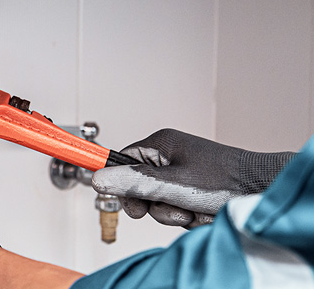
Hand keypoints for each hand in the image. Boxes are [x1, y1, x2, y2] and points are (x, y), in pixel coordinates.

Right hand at [92, 129, 294, 227]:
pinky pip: (174, 209)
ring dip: (174, 213)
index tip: (106, 188)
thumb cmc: (224, 178)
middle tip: (171, 206)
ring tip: (194, 208)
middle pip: (138, 188)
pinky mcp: (190, 191)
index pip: (122, 161)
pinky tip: (203, 211)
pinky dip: (188, 216)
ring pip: (157, 204)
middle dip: (155, 204)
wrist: (261, 189)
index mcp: (160, 145)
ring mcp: (179, 175)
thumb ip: (134, 183)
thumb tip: (99, 178)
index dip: (118, 181)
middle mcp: (167, 158)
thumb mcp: (172, 183)